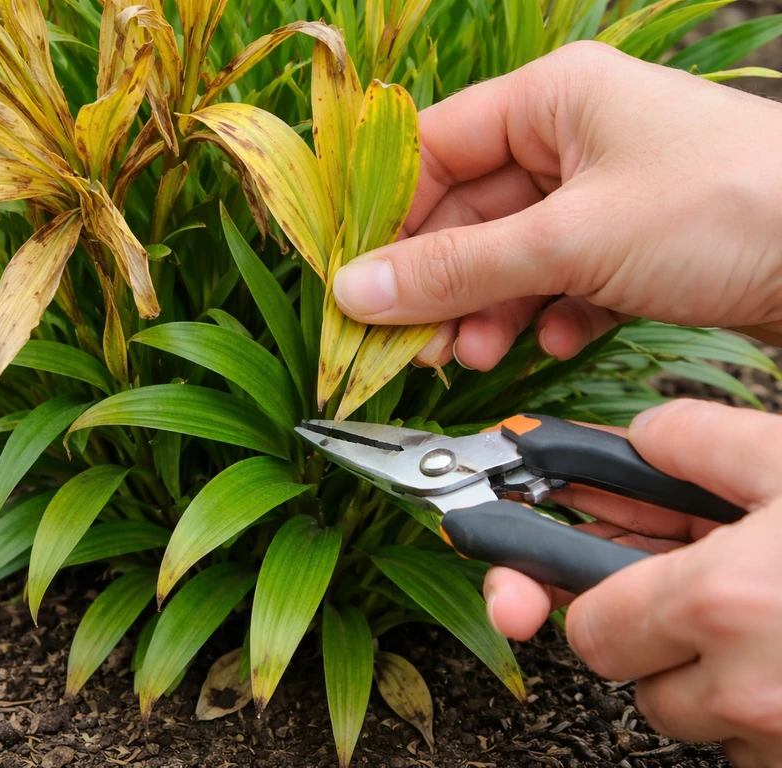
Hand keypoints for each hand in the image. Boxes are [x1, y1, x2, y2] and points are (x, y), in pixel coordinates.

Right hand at [330, 41, 781, 370]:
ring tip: (473, 357)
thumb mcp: (571, 239)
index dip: (389, 216)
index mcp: (553, 98)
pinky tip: (557, 342)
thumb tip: (355, 290)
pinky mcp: (637, 245)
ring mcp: (608, 194)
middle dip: (441, 282)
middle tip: (410, 344)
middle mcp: (575, 137)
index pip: (434, 148)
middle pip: (470, 212)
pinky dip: (551, 316)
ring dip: (488, 309)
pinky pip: (565, 280)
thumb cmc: (725, 209)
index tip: (356, 281)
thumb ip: (456, 268)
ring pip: (514, 255)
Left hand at [484, 398, 781, 766]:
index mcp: (721, 601)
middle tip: (689, 580)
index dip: (583, 589)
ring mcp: (773, 738)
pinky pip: (741, 739)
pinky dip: (751, 697)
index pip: (587, 624)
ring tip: (756, 607)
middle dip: (639, 624)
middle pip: (624, 672)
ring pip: (681, 709)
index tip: (543, 569)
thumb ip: (697, 442)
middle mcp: (742, 690)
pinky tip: (781, 642)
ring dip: (699, 663)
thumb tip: (637, 440)